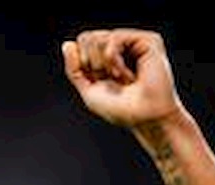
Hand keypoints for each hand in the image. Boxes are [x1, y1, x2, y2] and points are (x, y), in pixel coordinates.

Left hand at [62, 29, 182, 128]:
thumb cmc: (122, 110)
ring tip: (119, 78)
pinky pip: (115, 37)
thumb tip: (67, 43)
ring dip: (102, 64)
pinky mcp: (148, 40)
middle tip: (109, 79)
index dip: (82, 63)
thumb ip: (74, 69)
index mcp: (108, 58)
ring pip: (98, 37)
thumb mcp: (89, 91)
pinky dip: (113, 59)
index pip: (82, 43)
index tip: (97, 81)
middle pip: (87, 37)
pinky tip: (126, 74)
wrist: (145, 118)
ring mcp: (135, 42)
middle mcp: (122, 47)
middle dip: (90, 62)